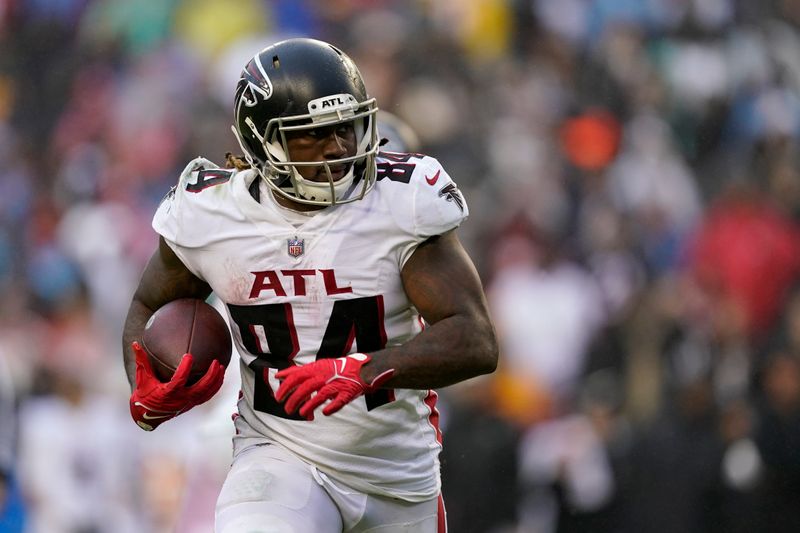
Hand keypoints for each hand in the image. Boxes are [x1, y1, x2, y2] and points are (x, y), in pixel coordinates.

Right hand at [129, 341, 223, 430]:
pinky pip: (207, 396)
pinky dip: (215, 387)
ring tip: (222, 367)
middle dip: (210, 376)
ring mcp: (187, 403)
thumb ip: (141, 361)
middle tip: (216, 362)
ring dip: (216, 381)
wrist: (147, 415)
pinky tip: (220, 376)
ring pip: (206, 393)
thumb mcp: (142, 378)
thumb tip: (135, 343)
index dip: (185, 368)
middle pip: (200, 388)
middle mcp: (180, 400)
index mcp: (167, 393)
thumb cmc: (144, 394)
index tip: (189, 356)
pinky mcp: (192, 404)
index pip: (178, 380)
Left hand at [275, 353, 393, 419]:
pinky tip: (324, 413)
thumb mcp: (316, 366)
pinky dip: (331, 408)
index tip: (278, 398)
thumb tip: (279, 376)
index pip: (296, 376)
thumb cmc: (336, 369)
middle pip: (306, 388)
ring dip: (309, 406)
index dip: (285, 388)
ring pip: (320, 395)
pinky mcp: (347, 393)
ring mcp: (337, 384)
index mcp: (316, 368)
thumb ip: (298, 371)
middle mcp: (325, 375)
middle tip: (288, 410)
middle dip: (294, 400)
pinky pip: (338, 401)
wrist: (361, 369)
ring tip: (302, 414)